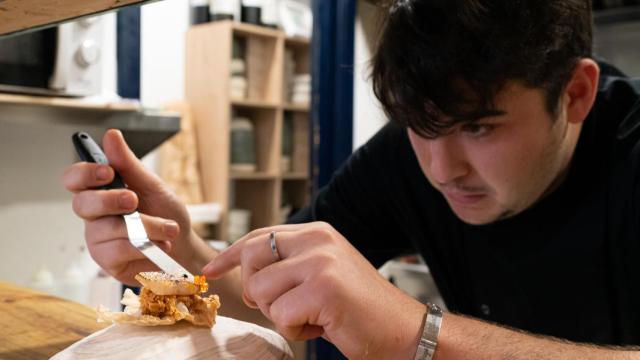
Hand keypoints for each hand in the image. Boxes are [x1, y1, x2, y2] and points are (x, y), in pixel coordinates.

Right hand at [62, 129, 195, 284]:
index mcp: (101, 191)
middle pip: (82, 204)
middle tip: (135, 200)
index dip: (84, 174)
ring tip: (169, 229)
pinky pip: (117, 251)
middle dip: (111, 200)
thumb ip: (129, 163)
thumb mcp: (152, 185)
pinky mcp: (107, 261)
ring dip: (145, 227)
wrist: (185, 246)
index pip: (74, 179)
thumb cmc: (166, 212)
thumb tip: (111, 135)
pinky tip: (159, 246)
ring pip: (108, 229)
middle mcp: (94, 215)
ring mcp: (98, 239)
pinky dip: (144, 247)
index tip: (108, 171)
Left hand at [202, 222, 424, 358]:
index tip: (210, 270)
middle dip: (255, 290)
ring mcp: (321, 262)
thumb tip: (246, 270)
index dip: (230, 254)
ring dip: (279, 314)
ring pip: (260, 290)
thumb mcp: (323, 271)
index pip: (259, 236)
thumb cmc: (359, 307)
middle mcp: (319, 239)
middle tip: (282, 306)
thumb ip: (291, 263)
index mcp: (318, 232)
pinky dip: (295, 330)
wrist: (402, 330)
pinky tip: (322, 325)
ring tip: (312, 316)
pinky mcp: (323, 289)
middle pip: (252, 258)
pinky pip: (279, 315)